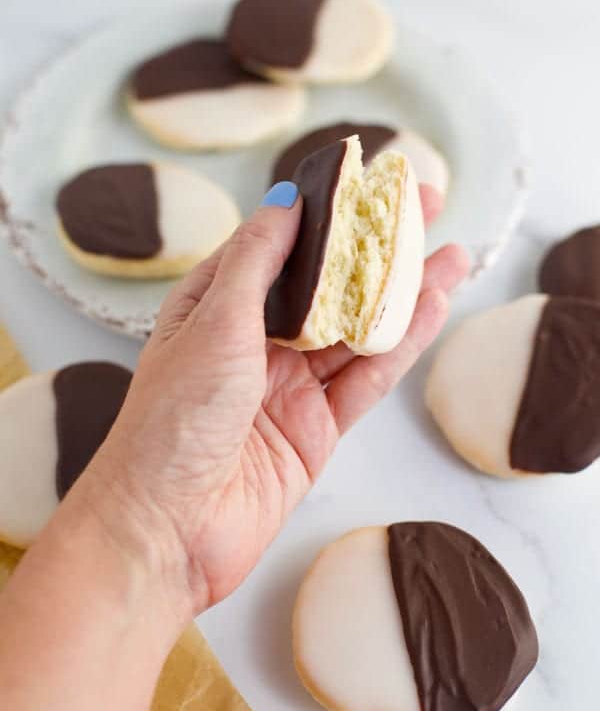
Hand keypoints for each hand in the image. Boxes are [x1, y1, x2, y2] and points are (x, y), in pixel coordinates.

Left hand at [85, 183, 468, 620]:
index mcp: (215, 306)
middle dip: (376, 248)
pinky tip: (429, 310)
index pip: (281, 245)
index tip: (368, 181)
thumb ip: (257, 263)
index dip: (326, 211)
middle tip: (426, 207)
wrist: (166, 529)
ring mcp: (288, 385)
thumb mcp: (213, 323)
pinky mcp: (316, 428)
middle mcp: (253, 341)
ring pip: (355, 329)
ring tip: (449, 256)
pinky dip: (397, 345)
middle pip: (327, 284)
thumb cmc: (172, 420)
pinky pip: (364, 378)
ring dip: (402, 294)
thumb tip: (285, 201)